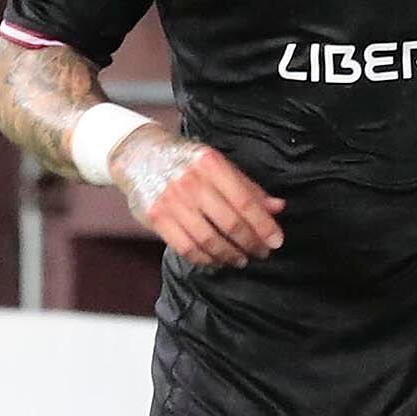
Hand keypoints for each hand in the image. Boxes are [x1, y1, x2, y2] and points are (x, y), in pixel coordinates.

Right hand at [113, 127, 283, 268]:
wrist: (139, 155)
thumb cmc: (187, 162)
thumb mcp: (219, 165)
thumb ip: (248, 187)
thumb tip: (277, 207)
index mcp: (210, 164)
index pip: (244, 201)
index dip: (263, 225)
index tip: (276, 241)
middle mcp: (190, 181)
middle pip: (229, 223)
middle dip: (250, 243)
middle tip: (262, 252)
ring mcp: (170, 200)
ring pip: (208, 239)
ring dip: (229, 254)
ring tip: (241, 259)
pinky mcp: (155, 216)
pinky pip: (185, 247)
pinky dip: (204, 258)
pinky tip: (216, 260)